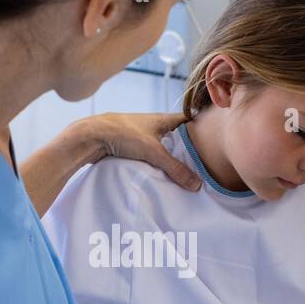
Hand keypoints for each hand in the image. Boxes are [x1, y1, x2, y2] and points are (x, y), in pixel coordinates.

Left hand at [70, 112, 200, 190]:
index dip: (201, 128)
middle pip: (177, 136)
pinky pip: (149, 154)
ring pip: (162, 146)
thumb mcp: (153, 152)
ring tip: (184, 172)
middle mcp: (153, 125)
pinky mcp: (130, 146)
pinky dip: (156, 162)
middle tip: (202, 163)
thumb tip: (196, 184)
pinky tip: (161, 174)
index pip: (189, 120)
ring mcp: (141, 135)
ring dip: (170, 157)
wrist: (90, 137)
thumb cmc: (122, 134)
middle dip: (187, 148)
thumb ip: (175, 168)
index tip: (214, 141)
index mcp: (162, 119)